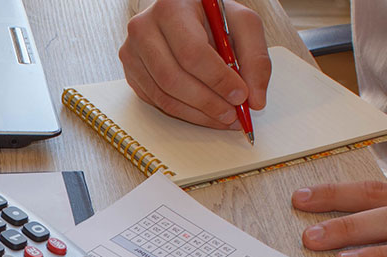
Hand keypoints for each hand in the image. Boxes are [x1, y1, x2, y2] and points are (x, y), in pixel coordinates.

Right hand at [119, 0, 271, 129]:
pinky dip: (184, 113)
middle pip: (173, 78)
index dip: (217, 79)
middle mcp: (144, 28)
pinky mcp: (131, 72)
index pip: (191, 52)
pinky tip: (205, 112)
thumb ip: (255, 59)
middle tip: (233, 114)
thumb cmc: (212, 18)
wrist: (186, 16)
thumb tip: (254, 100)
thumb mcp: (243, 25)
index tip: (240, 96)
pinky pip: (156, 101)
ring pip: (163, 95)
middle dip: (208, 102)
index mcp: (172, 8)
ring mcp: (132, 52)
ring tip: (224, 117)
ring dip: (198, 114)